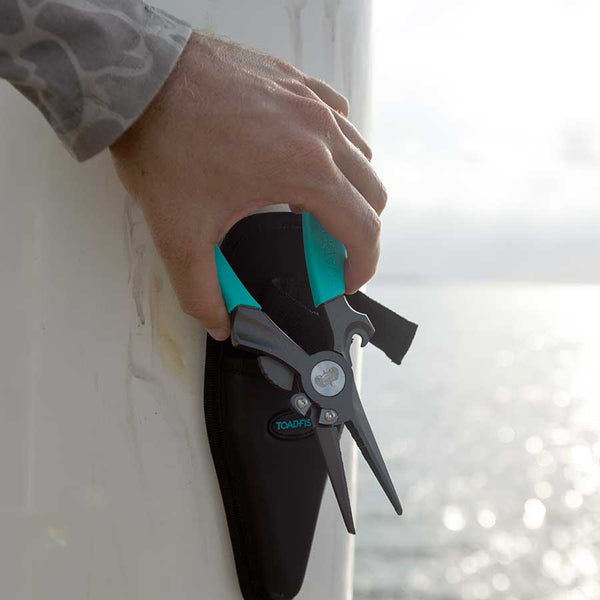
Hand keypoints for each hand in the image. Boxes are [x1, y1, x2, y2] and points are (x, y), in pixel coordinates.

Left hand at [110, 32, 386, 339]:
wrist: (138, 77)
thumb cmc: (162, 141)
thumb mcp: (180, 234)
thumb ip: (201, 292)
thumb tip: (220, 323)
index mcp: (306, 171)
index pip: (364, 230)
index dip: (362, 266)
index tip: (345, 280)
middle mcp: (320, 131)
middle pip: (373, 194)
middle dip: (357, 231)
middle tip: (323, 250)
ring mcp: (310, 100)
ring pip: (361, 154)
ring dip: (348, 189)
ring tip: (310, 207)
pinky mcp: (294, 81)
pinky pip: (338, 117)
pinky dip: (334, 147)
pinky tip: (302, 157)